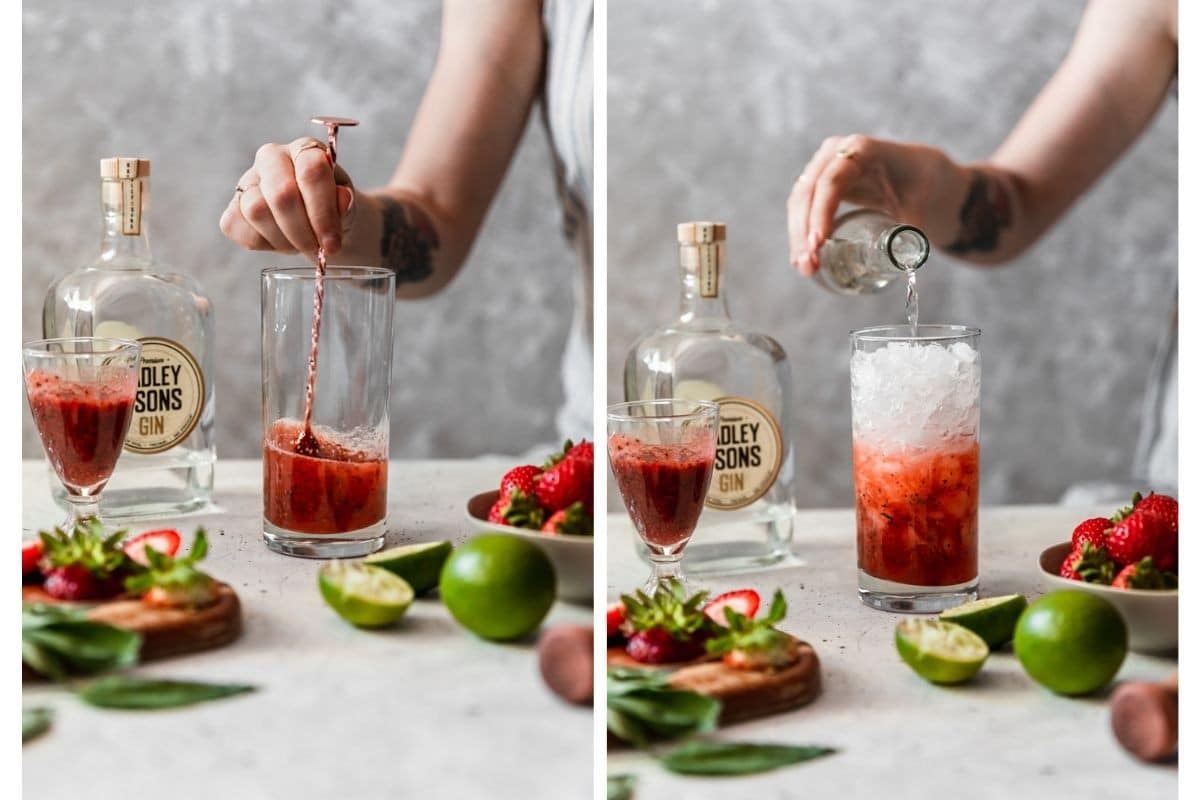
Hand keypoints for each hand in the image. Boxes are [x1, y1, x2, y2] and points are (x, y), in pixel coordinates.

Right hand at [220, 138, 355, 255]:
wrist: (321, 224)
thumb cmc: (335, 210)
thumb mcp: (349, 208)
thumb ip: (346, 205)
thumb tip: (342, 198)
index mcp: (306, 150)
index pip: (312, 172)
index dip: (323, 213)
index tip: (332, 244)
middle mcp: (272, 157)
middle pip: (281, 194)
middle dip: (302, 232)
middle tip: (317, 251)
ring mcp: (248, 179)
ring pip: (256, 211)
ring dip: (283, 239)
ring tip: (301, 245)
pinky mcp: (233, 206)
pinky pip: (236, 226)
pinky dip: (262, 243)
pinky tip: (281, 242)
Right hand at [787, 134, 951, 274]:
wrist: (932, 182)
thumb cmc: (932, 190)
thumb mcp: (925, 206)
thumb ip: (911, 231)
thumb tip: (897, 264)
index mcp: (865, 149)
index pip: (832, 181)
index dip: (821, 212)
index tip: (819, 244)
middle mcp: (840, 152)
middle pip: (808, 191)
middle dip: (804, 231)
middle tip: (809, 265)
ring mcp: (827, 166)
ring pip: (800, 201)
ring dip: (798, 235)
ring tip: (805, 268)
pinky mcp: (823, 185)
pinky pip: (805, 208)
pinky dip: (802, 233)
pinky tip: (802, 258)